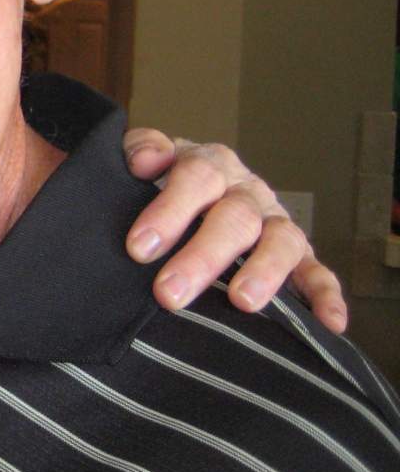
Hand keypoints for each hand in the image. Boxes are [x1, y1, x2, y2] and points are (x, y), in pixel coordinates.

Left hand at [122, 129, 346, 331]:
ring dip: (264, 271)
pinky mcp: (298, 256)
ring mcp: (275, 222)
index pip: (197, 178)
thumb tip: (146, 162)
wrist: (189, 189)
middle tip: (170, 292)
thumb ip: (139, 149)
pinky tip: (330, 322)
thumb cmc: (159, 182)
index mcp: (211, 164)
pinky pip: (318, 273)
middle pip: (235, 217)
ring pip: (281, 241)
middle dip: (203, 257)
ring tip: (242, 301)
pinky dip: (326, 295)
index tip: (139, 248)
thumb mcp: (144, 157)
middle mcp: (247, 192)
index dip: (169, 211)